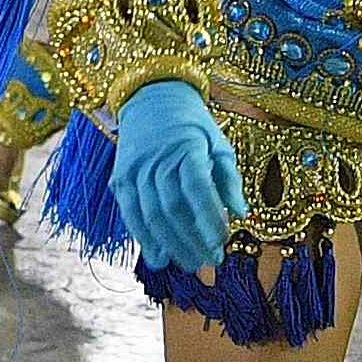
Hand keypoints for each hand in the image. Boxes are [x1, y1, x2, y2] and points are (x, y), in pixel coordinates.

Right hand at [112, 78, 247, 278]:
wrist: (150, 98)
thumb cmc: (192, 125)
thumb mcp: (218, 142)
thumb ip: (229, 179)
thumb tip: (241, 213)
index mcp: (185, 149)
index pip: (197, 190)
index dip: (208, 220)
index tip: (221, 243)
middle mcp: (156, 160)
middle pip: (173, 209)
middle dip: (193, 240)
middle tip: (211, 261)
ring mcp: (134, 170)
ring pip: (151, 215)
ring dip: (171, 245)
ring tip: (191, 264)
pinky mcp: (120, 179)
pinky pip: (130, 214)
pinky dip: (143, 238)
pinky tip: (158, 257)